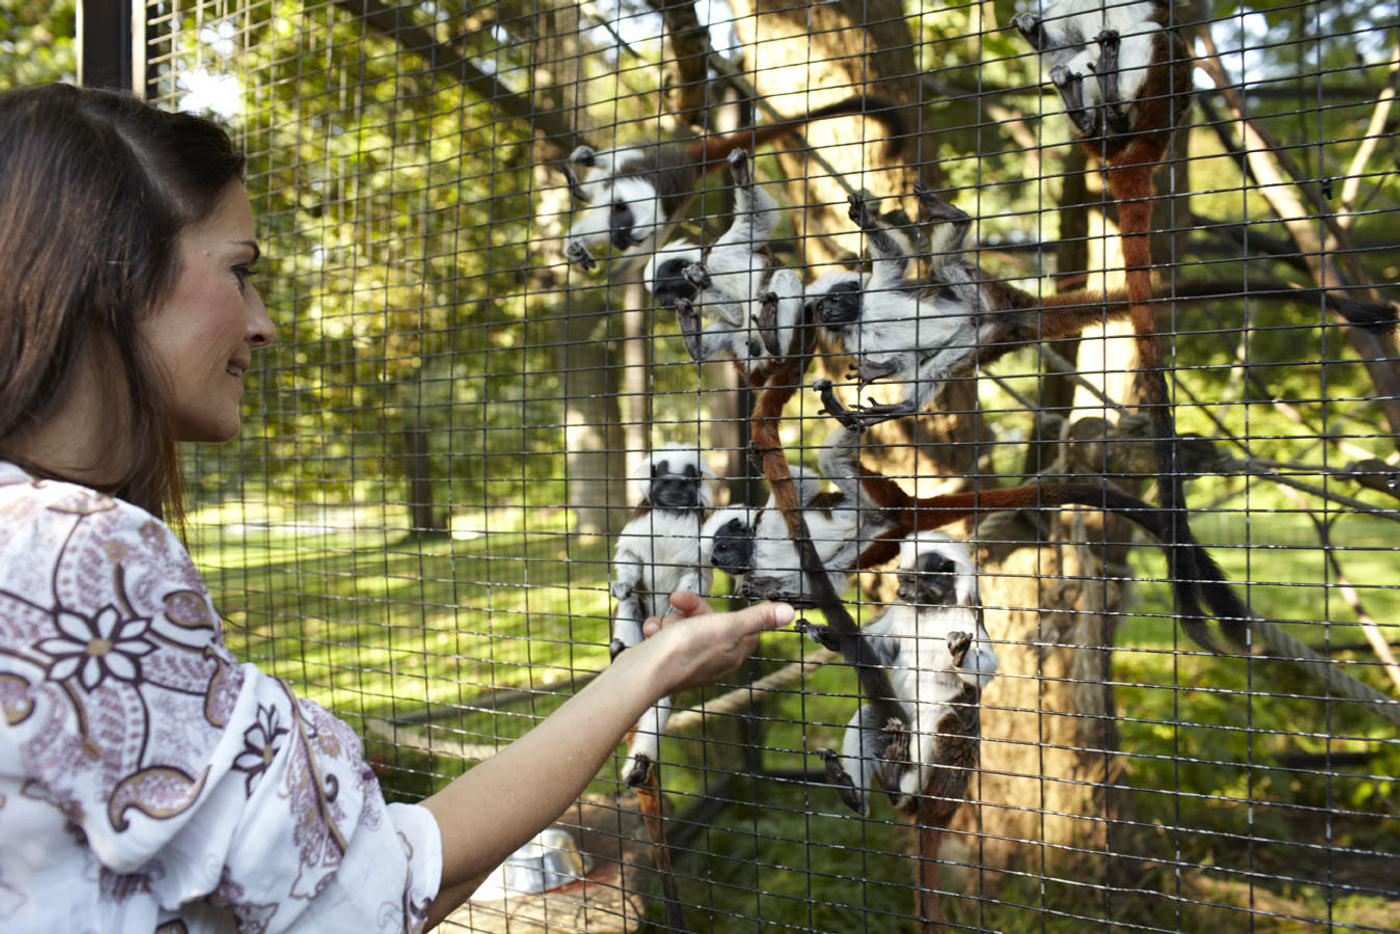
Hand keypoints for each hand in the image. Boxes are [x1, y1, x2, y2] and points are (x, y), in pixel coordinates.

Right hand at [627, 591, 793, 695]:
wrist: (645, 672)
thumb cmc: (687, 650)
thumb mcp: (728, 627)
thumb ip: (758, 618)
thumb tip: (789, 613)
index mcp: (733, 653)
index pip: (742, 627)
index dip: (727, 612)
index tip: (713, 604)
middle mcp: (714, 659)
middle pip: (710, 622)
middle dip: (691, 610)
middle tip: (677, 600)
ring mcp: (690, 661)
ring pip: (684, 626)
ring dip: (670, 619)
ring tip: (663, 626)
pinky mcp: (668, 661)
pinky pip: (666, 636)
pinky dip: (658, 630)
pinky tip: (652, 634)